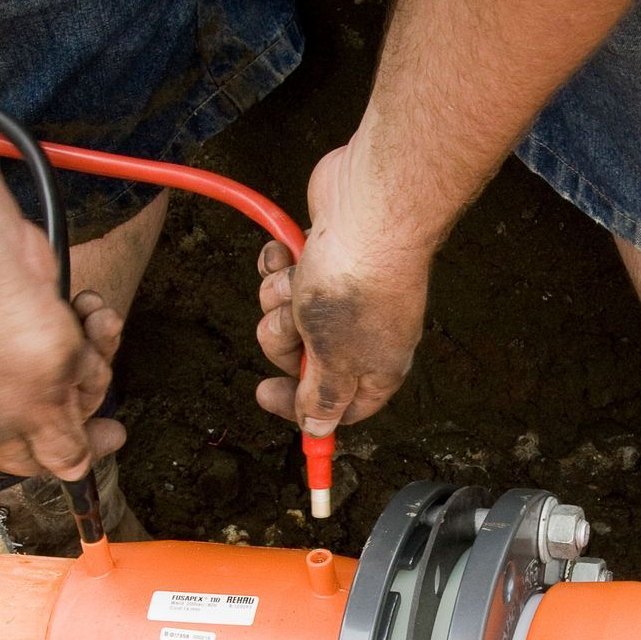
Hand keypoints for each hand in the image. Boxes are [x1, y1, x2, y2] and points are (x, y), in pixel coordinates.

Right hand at [0, 218, 125, 479]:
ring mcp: (14, 359)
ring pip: (78, 367)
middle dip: (89, 383)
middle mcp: (2, 401)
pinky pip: (74, 332)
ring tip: (91, 323)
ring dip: (95, 346)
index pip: (46, 461)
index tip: (115, 432)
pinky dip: (86, 318)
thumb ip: (63, 448)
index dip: (83, 450)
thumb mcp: (45, 412)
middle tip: (82, 364)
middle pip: (70, 411)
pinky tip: (86, 303)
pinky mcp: (29, 323)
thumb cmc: (7, 343)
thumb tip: (73, 473)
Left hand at [255, 142, 435, 437]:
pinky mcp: (322, 258)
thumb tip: (318, 430)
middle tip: (294, 323)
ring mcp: (341, 294)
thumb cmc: (357, 288)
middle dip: (282, 339)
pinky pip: (284, 275)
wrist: (371, 209)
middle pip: (300, 360)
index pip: (338, 408)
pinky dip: (279, 264)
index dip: (300, 407)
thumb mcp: (334, 360)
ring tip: (299, 280)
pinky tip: (288, 252)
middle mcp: (361, 335)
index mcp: (375, 368)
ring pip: (285, 316)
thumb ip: (323, 399)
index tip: (265, 392)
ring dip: (279, 298)